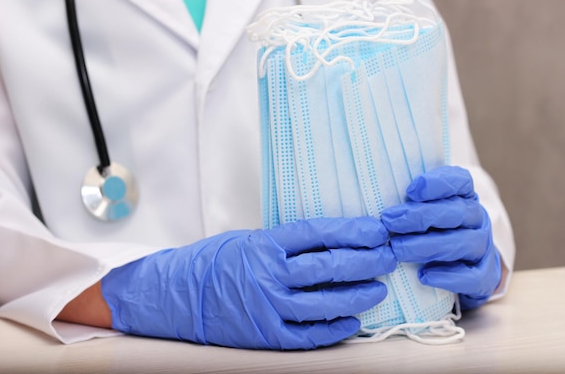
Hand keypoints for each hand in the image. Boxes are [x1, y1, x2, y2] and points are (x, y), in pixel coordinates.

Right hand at [101, 217, 395, 349]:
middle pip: (329, 267)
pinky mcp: (265, 335)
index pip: (319, 233)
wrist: (175, 296)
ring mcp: (267, 308)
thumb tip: (332, 240)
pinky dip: (334, 329)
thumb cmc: (214, 263)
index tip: (377, 230)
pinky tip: (353, 322)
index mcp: (264, 245)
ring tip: (378, 289)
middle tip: (389, 257)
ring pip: (324, 302)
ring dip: (357, 296)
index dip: (352, 231)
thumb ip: (286, 243)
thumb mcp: (249, 240)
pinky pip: (308, 335)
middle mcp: (268, 275)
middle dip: (366, 261)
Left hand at [380, 166, 500, 308]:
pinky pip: (471, 276)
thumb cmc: (435, 230)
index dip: (438, 183)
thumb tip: (376, 192)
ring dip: (427, 245)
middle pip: (456, 212)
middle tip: (389, 221)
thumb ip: (410, 201)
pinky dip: (448, 277)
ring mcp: (482, 246)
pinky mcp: (484, 275)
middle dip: (420, 216)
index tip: (411, 190)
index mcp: (464, 196)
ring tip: (398, 249)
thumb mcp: (425, 210)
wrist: (466, 266)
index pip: (460, 180)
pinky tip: (423, 275)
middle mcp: (477, 218)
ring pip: (462, 242)